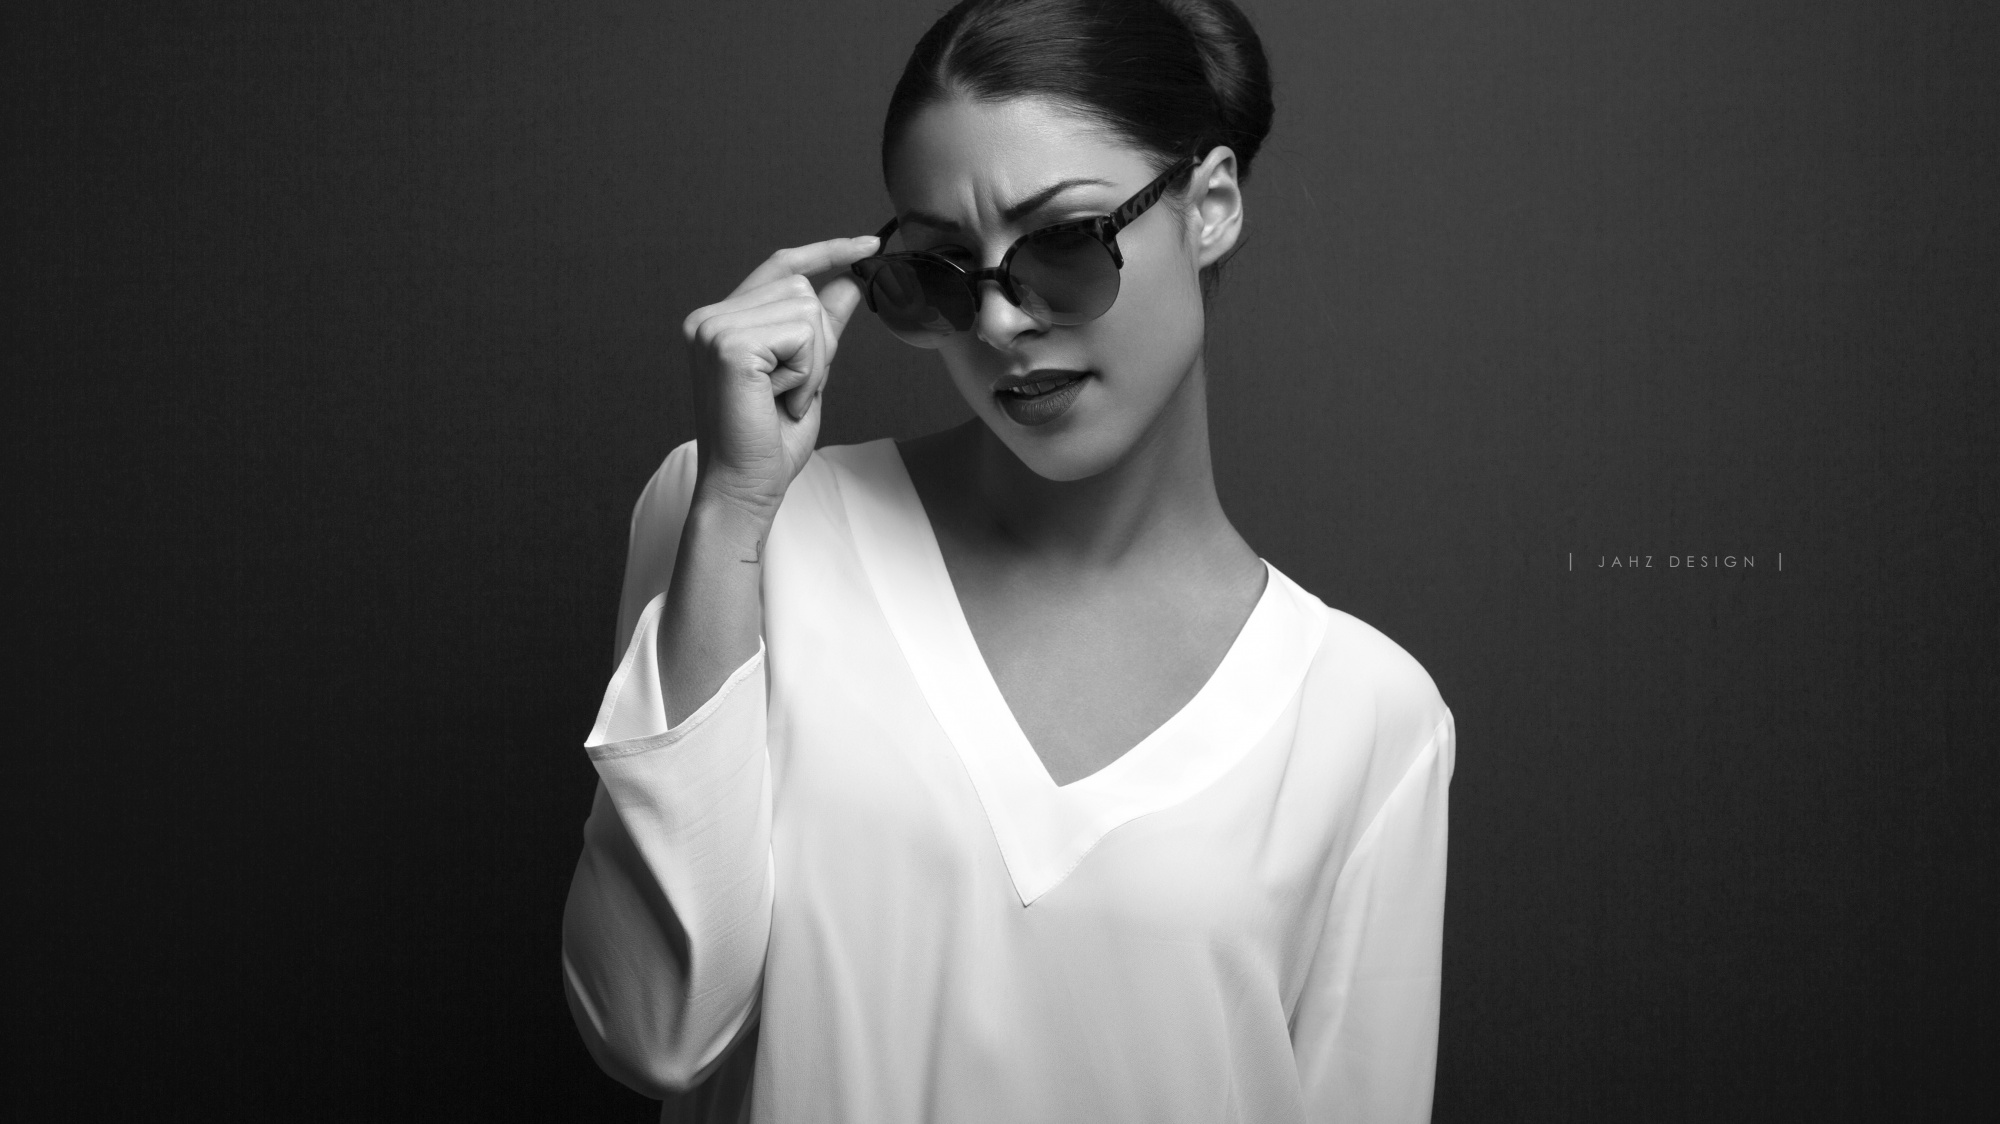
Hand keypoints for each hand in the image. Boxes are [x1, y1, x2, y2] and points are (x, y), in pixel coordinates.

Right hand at [680, 235, 879, 519]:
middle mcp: (709, 317)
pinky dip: (806, 373)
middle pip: (801, 287)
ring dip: (813, 363)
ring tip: (784, 398)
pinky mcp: (728, 345)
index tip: (869, 244)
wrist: (746, 487)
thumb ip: (823, 328)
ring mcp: (713, 328)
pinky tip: (780, 400)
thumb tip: (850, 282)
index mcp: (721, 320)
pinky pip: (802, 335)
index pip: (779, 266)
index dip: (826, 251)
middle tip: (793, 390)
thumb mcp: (807, 373)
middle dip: (819, 342)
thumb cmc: (770, 440)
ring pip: (806, 310)